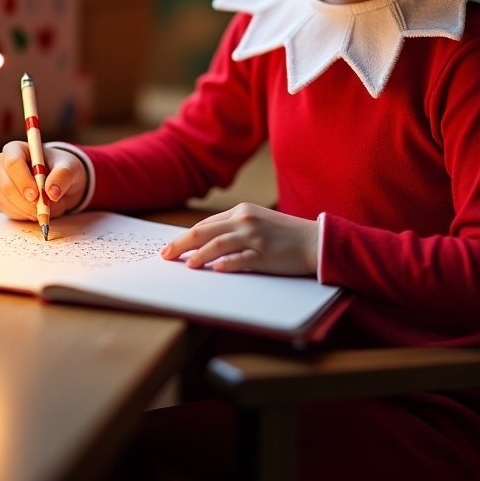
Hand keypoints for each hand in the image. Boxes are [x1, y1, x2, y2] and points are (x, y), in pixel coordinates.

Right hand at [0, 141, 85, 220]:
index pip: (12, 162)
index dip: (23, 179)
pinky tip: (37, 209)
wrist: (61, 184)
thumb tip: (52, 192)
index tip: (37, 195)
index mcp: (17, 149)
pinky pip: (9, 211)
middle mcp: (3, 165)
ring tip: (45, 206)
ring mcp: (0, 183)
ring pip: (6, 200)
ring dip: (27, 209)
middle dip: (24, 199)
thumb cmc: (62, 168)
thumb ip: (63, 175)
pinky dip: (24, 214)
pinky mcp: (2, 200)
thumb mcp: (70, 167)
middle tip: (42, 207)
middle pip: (5, 184)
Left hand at [160, 202, 318, 275]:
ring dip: (199, 255)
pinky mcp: (264, 254)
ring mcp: (255, 237)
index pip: (205, 225)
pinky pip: (240, 259)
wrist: (313, 240)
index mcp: (241, 211)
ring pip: (218, 245)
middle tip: (166, 256)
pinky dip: (225, 264)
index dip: (184, 237)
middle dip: (181, 244)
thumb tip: (204, 245)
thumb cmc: (283, 234)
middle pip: (204, 232)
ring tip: (187, 265)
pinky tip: (214, 270)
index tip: (169, 248)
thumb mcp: (257, 222)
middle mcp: (245, 220)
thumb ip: (233, 228)